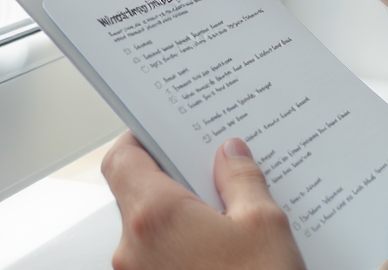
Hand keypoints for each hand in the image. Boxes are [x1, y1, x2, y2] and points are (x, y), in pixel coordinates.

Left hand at [100, 132, 305, 269]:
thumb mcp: (265, 227)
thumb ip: (242, 181)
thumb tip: (231, 155)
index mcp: (155, 216)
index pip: (122, 158)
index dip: (140, 138)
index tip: (162, 130)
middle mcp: (133, 249)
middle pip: (136, 194)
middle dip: (173, 181)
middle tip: (212, 172)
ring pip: (149, 231)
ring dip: (180, 219)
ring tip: (227, 216)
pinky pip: (158, 261)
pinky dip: (182, 249)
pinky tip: (221, 252)